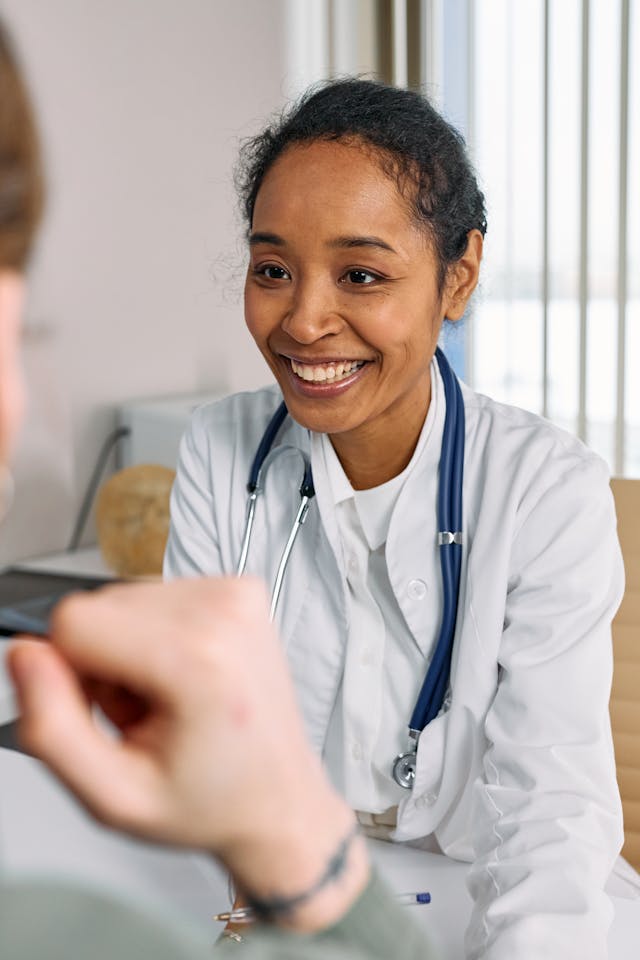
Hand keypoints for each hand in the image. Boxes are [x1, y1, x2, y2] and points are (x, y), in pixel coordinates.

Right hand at [8, 577, 367, 930]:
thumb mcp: (112, 796)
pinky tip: (186, 678)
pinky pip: (159, 595)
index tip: (111, 714)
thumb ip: (51, 728)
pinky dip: (159, 636)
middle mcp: (223, 612)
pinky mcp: (241, 589)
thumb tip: (23, 654)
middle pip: (99, 606)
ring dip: (130, 650)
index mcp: (198, 660)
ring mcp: (238, 595)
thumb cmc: (209, 801)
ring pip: (125, 598)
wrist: (276, 798)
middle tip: (144, 715)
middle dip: (102, 663)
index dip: (70, 674)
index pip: (74, 620)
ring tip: (168, 700)